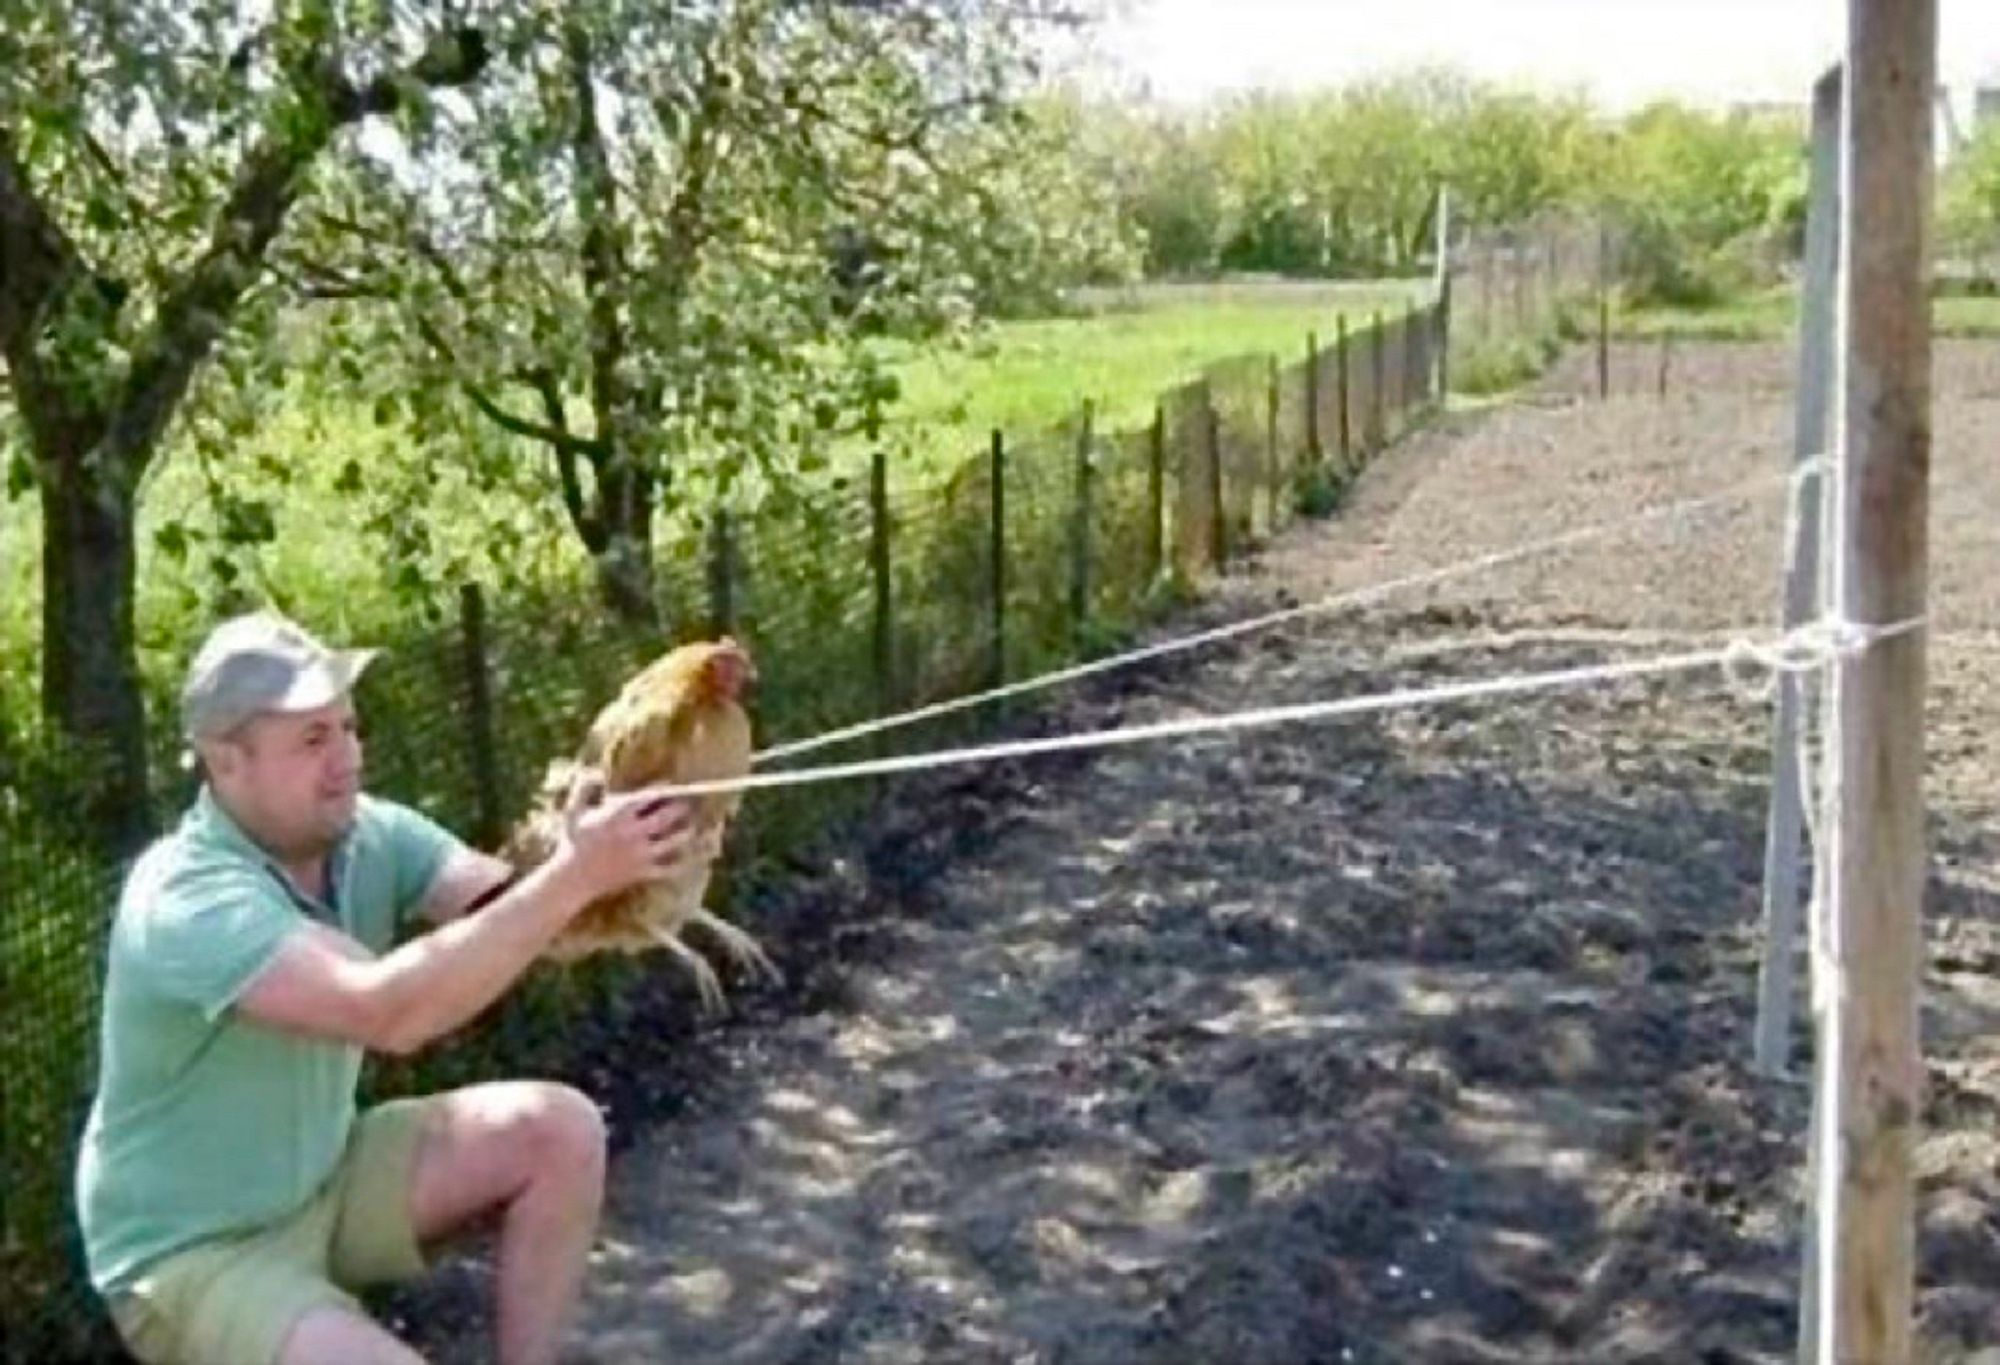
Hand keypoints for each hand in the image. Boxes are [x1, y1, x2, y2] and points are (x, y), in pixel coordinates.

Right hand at [557, 770, 693, 900]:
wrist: (572, 878)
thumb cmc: (572, 842)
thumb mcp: (573, 812)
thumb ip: (583, 789)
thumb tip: (595, 771)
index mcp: (618, 815)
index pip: (648, 797)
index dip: (662, 790)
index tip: (672, 786)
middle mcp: (633, 832)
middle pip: (666, 817)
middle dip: (679, 808)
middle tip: (688, 803)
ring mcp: (640, 853)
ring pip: (672, 841)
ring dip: (684, 832)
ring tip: (691, 826)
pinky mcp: (642, 872)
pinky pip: (668, 868)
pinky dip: (679, 863)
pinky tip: (687, 857)